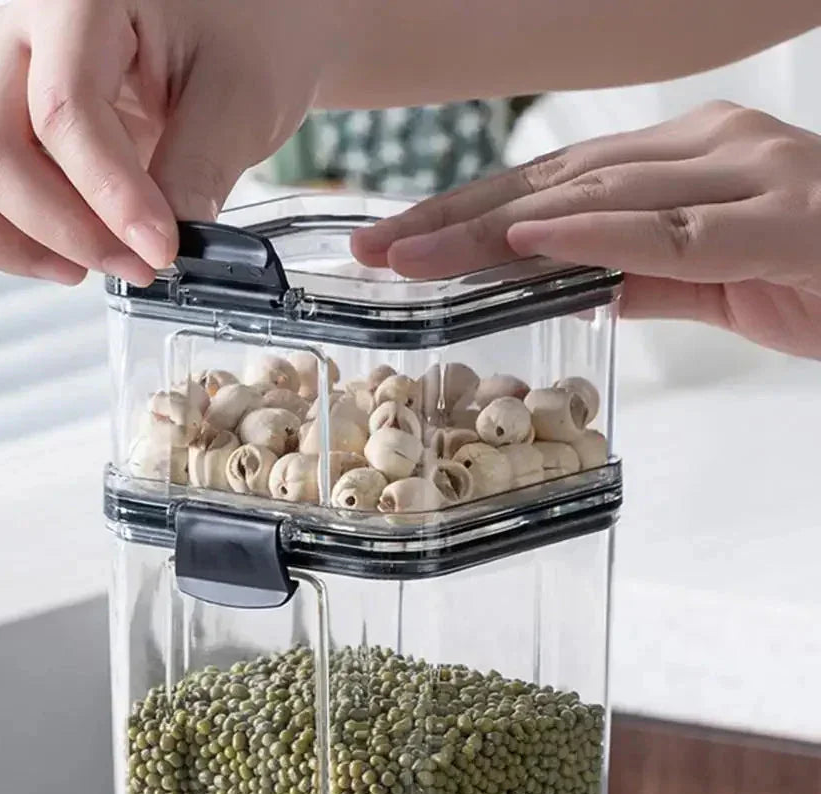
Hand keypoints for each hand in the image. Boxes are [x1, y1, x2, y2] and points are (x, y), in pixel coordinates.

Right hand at [0, 0, 328, 284]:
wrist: (239, 22)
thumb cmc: (245, 32)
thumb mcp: (243, 97)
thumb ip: (197, 170)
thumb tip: (155, 249)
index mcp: (79, 3)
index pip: (65, 113)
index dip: (112, 200)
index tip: (162, 251)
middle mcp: (17, 37)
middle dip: (66, 232)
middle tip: (139, 265)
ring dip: (7, 243)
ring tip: (84, 267)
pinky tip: (50, 254)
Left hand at [353, 101, 820, 359]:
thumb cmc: (819, 273)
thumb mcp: (708, 279)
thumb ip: (638, 273)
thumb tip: (563, 281)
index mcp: (683, 161)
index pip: (550, 185)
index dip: (467, 214)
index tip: (398, 241)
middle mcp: (706, 151)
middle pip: (552, 183)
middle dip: (455, 219)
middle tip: (378, 248)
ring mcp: (744, 178)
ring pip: (594, 199)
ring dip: (494, 230)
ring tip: (417, 256)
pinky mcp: (778, 222)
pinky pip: (670, 231)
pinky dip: (594, 237)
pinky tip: (528, 243)